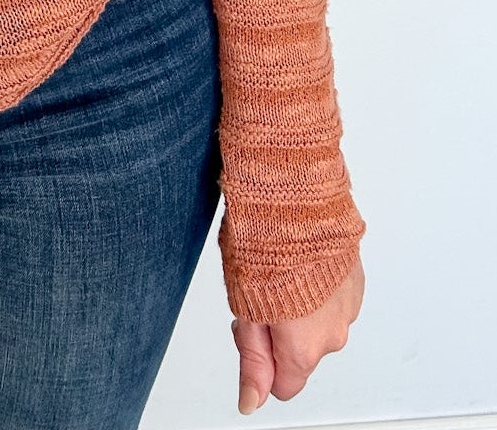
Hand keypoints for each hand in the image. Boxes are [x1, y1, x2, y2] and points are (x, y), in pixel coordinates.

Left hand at [234, 257, 364, 412]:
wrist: (295, 198)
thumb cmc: (265, 247)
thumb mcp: (245, 308)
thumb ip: (252, 361)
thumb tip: (250, 402)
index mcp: (304, 349)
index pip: (284, 386)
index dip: (261, 358)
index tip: (250, 326)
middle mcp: (333, 334)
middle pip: (301, 353)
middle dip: (278, 329)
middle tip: (257, 290)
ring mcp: (349, 307)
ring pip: (318, 322)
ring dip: (299, 305)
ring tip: (280, 268)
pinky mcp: (355, 281)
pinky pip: (332, 297)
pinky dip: (317, 286)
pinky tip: (300, 260)